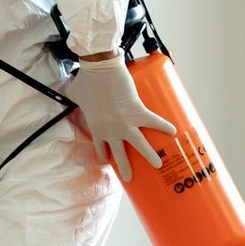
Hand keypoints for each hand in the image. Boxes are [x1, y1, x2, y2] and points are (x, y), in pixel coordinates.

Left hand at [63, 55, 175, 180]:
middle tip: (129, 178)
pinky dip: (164, 127)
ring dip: (150, 156)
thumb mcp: (74, 93)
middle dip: (125, 168)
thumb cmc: (85, 79)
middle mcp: (111, 130)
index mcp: (96, 128)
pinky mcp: (138, 111)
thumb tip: (71, 91)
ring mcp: (126, 123)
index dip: (105, 156)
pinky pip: (154, 122)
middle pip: (120, 155)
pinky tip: (173, 132)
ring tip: (158, 165)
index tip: (109, 160)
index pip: (101, 148)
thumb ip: (74, 97)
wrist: (100, 67)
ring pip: (140, 145)